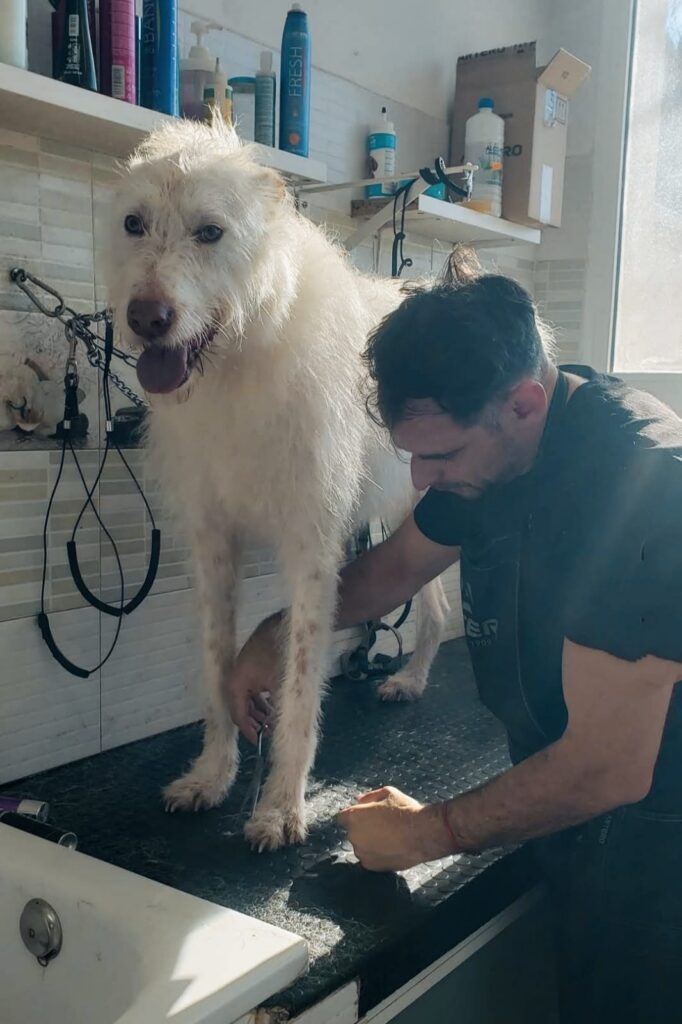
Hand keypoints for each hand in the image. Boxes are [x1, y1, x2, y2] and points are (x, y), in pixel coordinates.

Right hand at [225, 613, 282, 744]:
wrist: (290, 625)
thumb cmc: (282, 656)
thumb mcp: (281, 688)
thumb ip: (277, 712)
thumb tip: (280, 732)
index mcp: (236, 683)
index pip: (237, 714)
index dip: (248, 731)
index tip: (259, 743)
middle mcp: (237, 677)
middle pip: (241, 706)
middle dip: (254, 722)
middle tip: (267, 735)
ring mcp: (246, 670)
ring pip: (249, 697)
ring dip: (260, 711)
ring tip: (272, 724)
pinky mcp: (256, 664)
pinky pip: (256, 688)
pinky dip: (264, 699)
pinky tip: (274, 707)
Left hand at [336, 786, 454, 871]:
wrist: (422, 834)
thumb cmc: (405, 810)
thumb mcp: (388, 793)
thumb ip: (370, 796)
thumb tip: (359, 800)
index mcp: (354, 816)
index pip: (342, 818)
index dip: (353, 816)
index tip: (364, 817)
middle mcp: (353, 835)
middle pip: (353, 832)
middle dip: (363, 829)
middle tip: (382, 826)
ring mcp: (361, 852)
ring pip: (361, 847)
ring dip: (369, 843)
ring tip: (389, 838)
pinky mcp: (371, 866)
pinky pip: (369, 859)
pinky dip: (377, 855)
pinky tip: (391, 848)